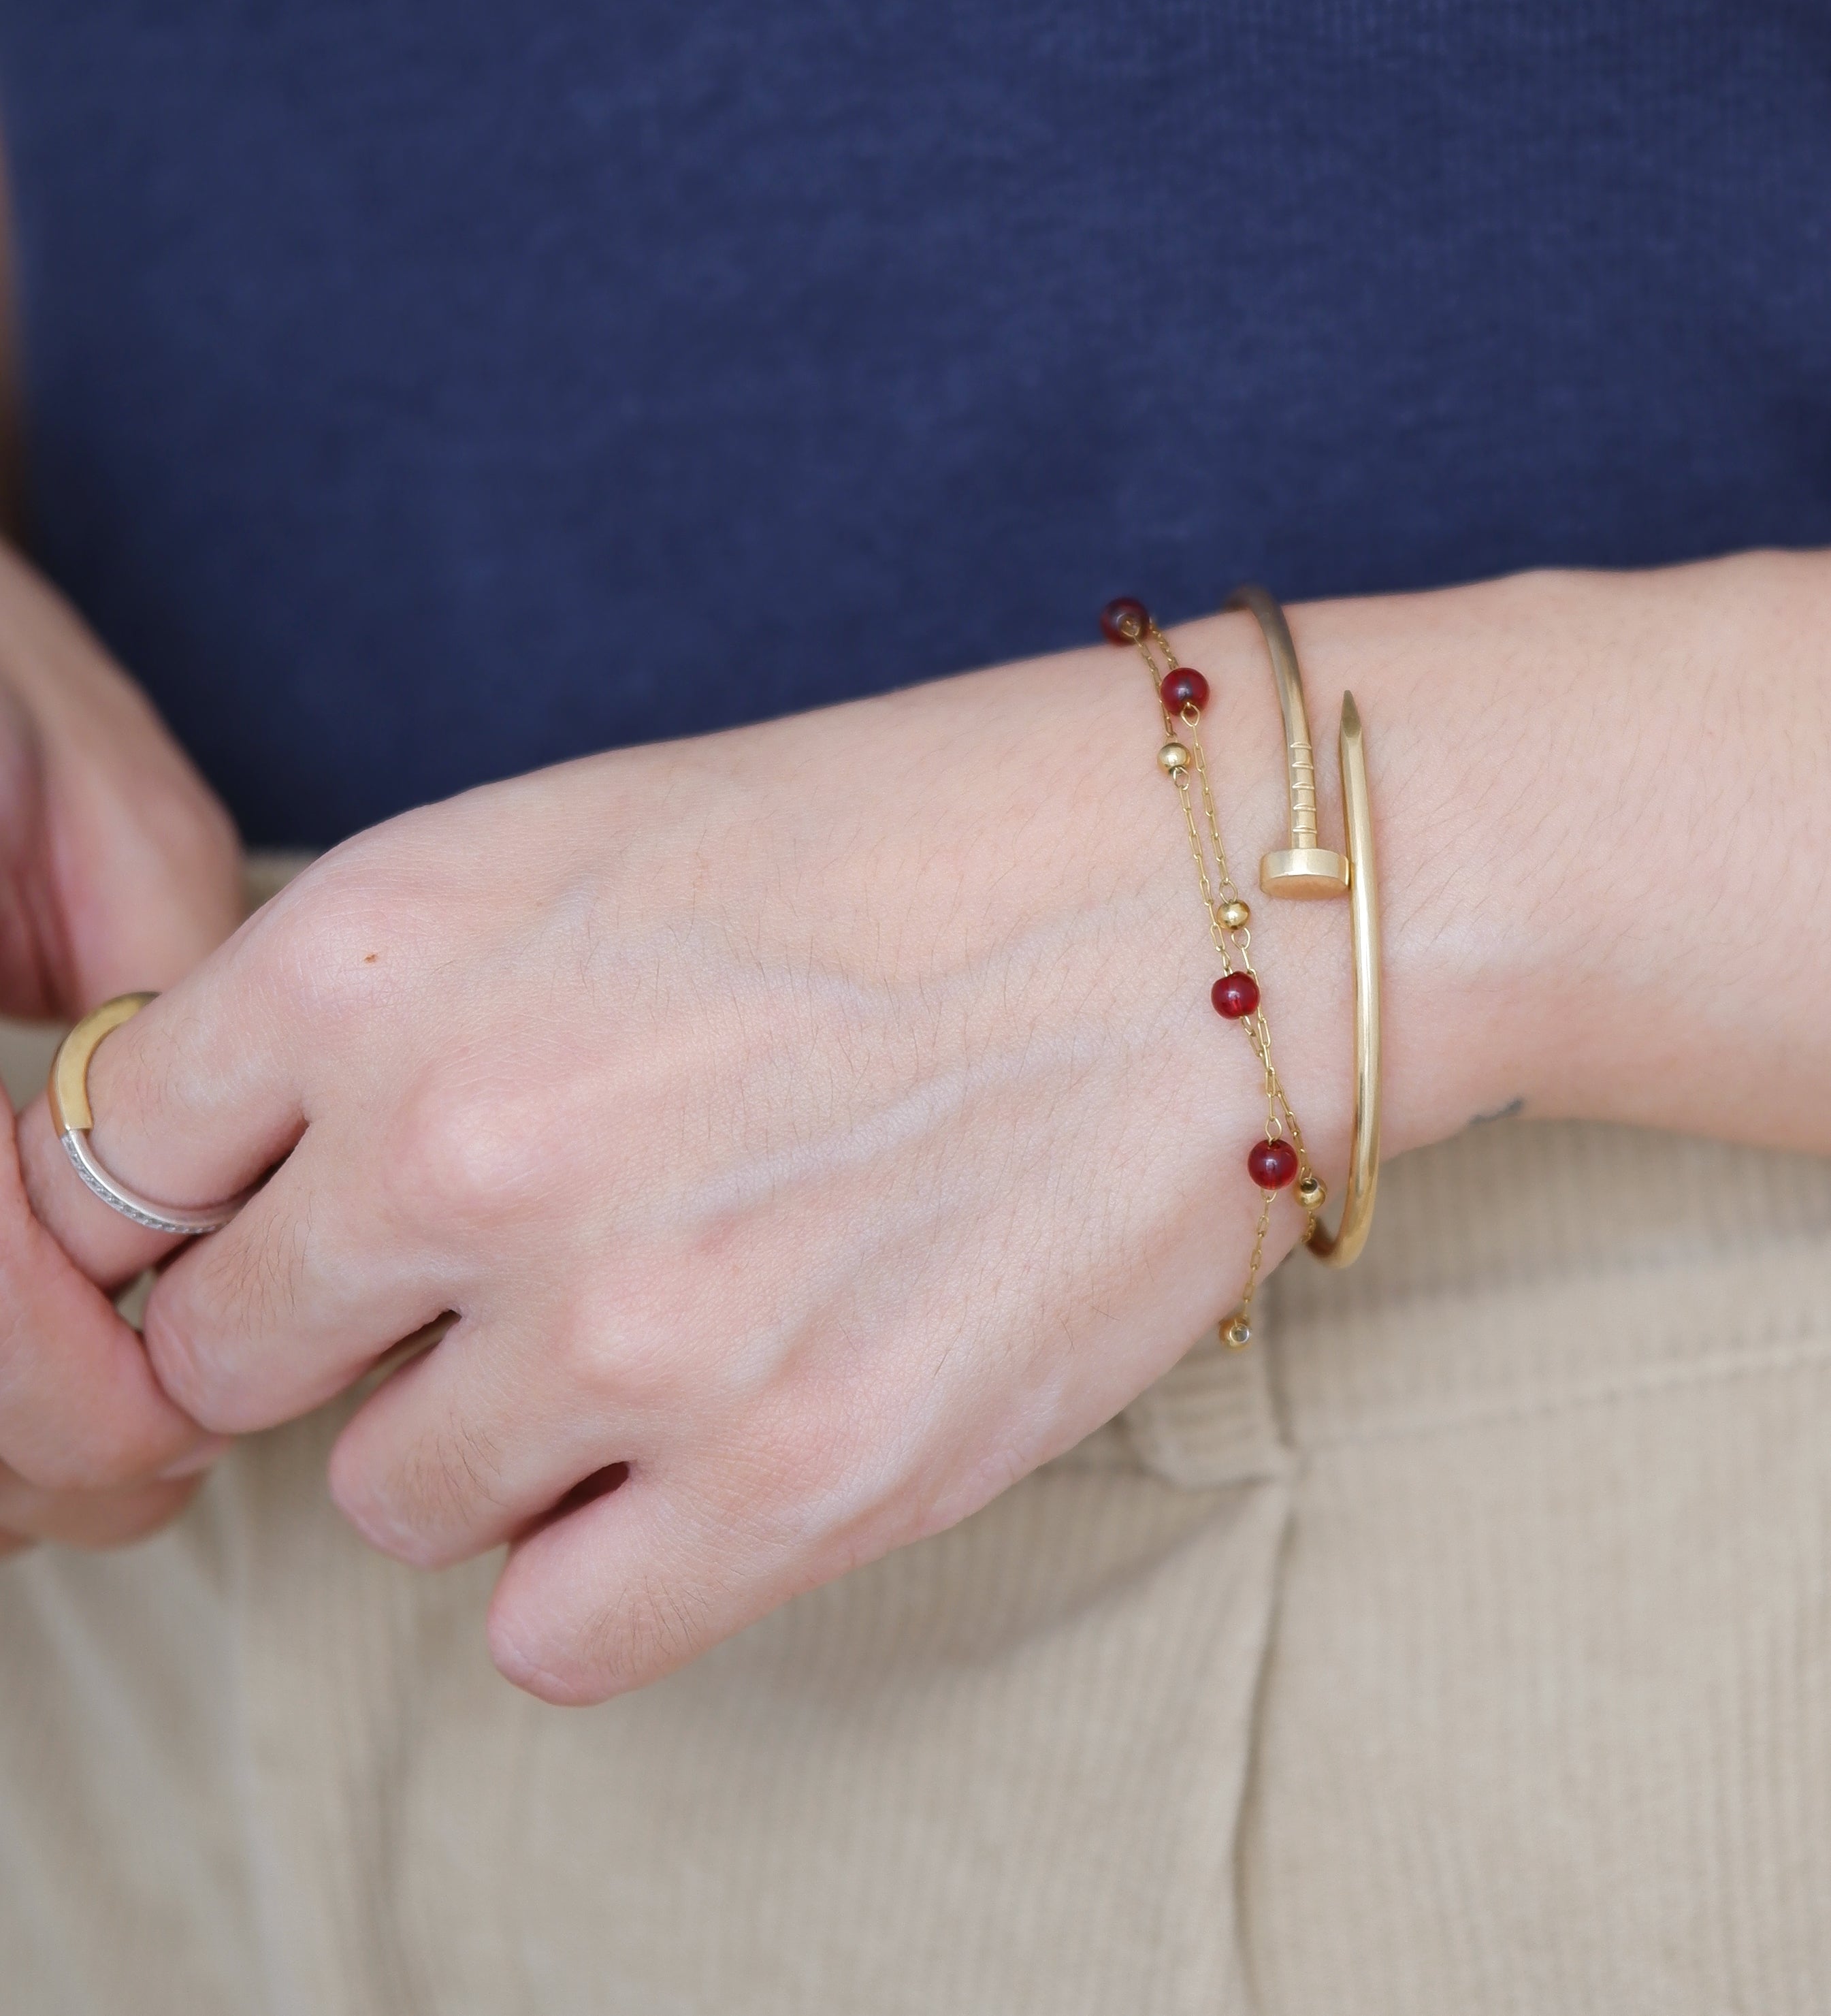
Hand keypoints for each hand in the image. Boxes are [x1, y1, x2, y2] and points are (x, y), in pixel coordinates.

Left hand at [22, 617, 1347, 1687]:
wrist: (1203, 908)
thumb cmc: (898, 847)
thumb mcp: (576, 844)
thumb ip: (366, 1009)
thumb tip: (240, 1178)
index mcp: (384, 950)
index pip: (106, 1175)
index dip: (186, 1209)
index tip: (273, 1223)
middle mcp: (468, 1143)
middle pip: (228, 1359)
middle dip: (334, 1330)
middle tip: (495, 1269)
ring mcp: (629, 1330)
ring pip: (391, 1501)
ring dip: (491, 1438)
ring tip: (656, 1326)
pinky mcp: (794, 1485)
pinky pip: (550, 1635)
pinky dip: (604, 1565)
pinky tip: (704, 1453)